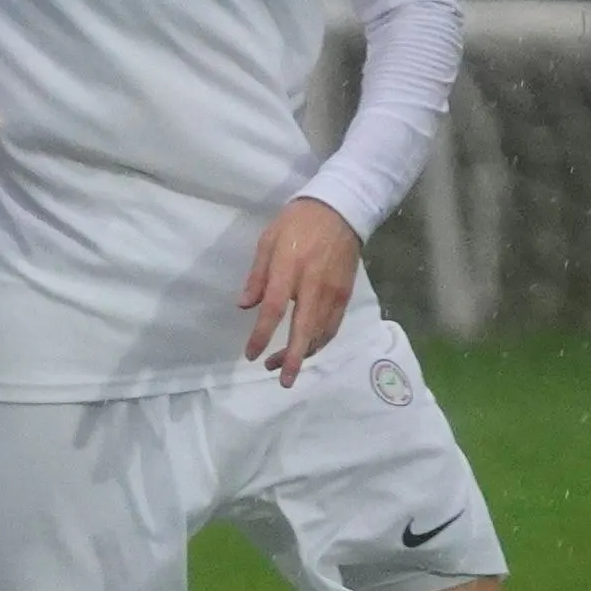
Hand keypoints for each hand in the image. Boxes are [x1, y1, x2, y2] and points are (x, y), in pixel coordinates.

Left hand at [239, 198, 362, 386]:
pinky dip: (320, 341)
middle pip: (304, 330)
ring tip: (286, 367)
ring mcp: (334, 291)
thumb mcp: (268, 241)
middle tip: (282, 380)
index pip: (274, 310)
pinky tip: (307, 348)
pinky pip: (333, 325)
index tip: (250, 354)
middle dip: (294, 358)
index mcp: (290, 269)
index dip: (262, 335)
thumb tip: (244, 306)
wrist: (340, 210)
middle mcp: (314, 285)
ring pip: (322, 332)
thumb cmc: (297, 223)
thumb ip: (257, 276)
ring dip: (305, 353)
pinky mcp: (346, 294)